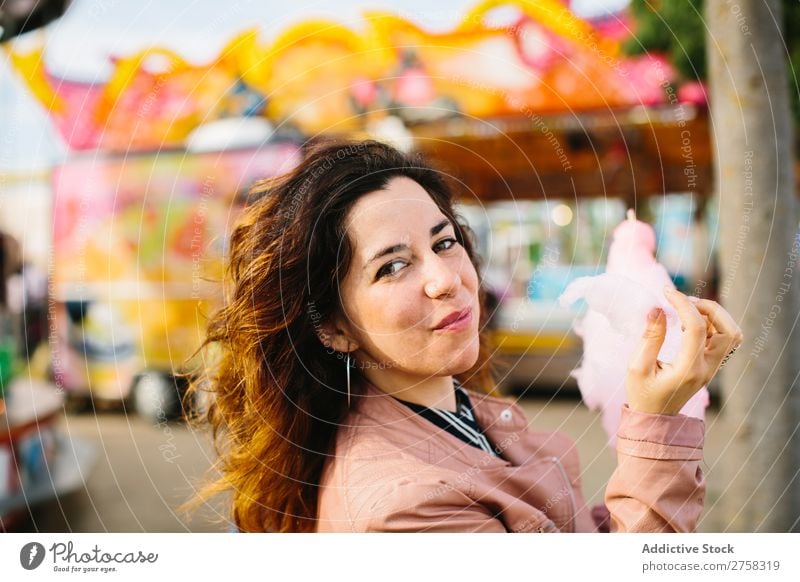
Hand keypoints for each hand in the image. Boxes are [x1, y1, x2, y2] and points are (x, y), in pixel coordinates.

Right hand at [625, 287, 743, 415]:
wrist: (654, 418)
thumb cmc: (641, 394)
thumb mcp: (636, 367)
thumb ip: (649, 337)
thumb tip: (658, 308)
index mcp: (688, 370)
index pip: (696, 328)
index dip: (683, 304)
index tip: (665, 293)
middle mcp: (706, 369)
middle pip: (727, 330)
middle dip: (708, 308)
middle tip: (683, 302)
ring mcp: (712, 368)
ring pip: (731, 334)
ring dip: (714, 316)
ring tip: (688, 311)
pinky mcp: (712, 366)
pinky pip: (725, 339)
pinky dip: (713, 324)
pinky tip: (690, 323)